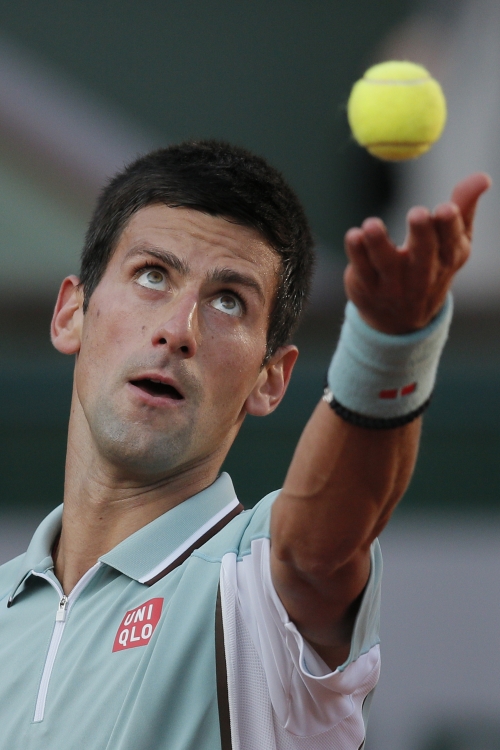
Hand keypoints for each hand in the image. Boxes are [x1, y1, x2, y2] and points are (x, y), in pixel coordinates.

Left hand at [343, 172, 491, 333]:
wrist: (401, 319)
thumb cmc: (431, 266)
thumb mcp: (452, 241)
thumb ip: (464, 207)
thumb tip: (483, 178)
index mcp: (447, 260)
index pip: (450, 242)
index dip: (449, 226)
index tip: (447, 208)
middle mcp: (421, 275)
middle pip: (422, 255)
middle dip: (421, 234)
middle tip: (418, 213)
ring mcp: (393, 284)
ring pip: (386, 263)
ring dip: (379, 243)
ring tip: (371, 225)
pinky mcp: (367, 287)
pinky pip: (361, 269)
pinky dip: (356, 252)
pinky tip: (354, 236)